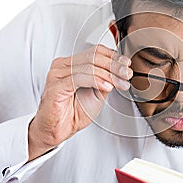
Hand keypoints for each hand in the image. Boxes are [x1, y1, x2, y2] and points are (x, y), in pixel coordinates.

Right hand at [28, 45, 131, 160]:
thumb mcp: (98, 93)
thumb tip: (120, 70)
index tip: (126, 65)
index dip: (114, 56)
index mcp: (72, 63)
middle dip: (114, 66)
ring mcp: (57, 74)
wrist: (58, 131)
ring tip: (120, 83)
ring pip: (89, 66)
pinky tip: (107, 86)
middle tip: (127, 74)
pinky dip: (96, 81)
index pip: (96, 51)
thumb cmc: (73, 112)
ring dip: (109, 75)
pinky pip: (79, 78)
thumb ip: (106, 79)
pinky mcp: (55, 86)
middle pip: (94, 56)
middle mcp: (63, 65)